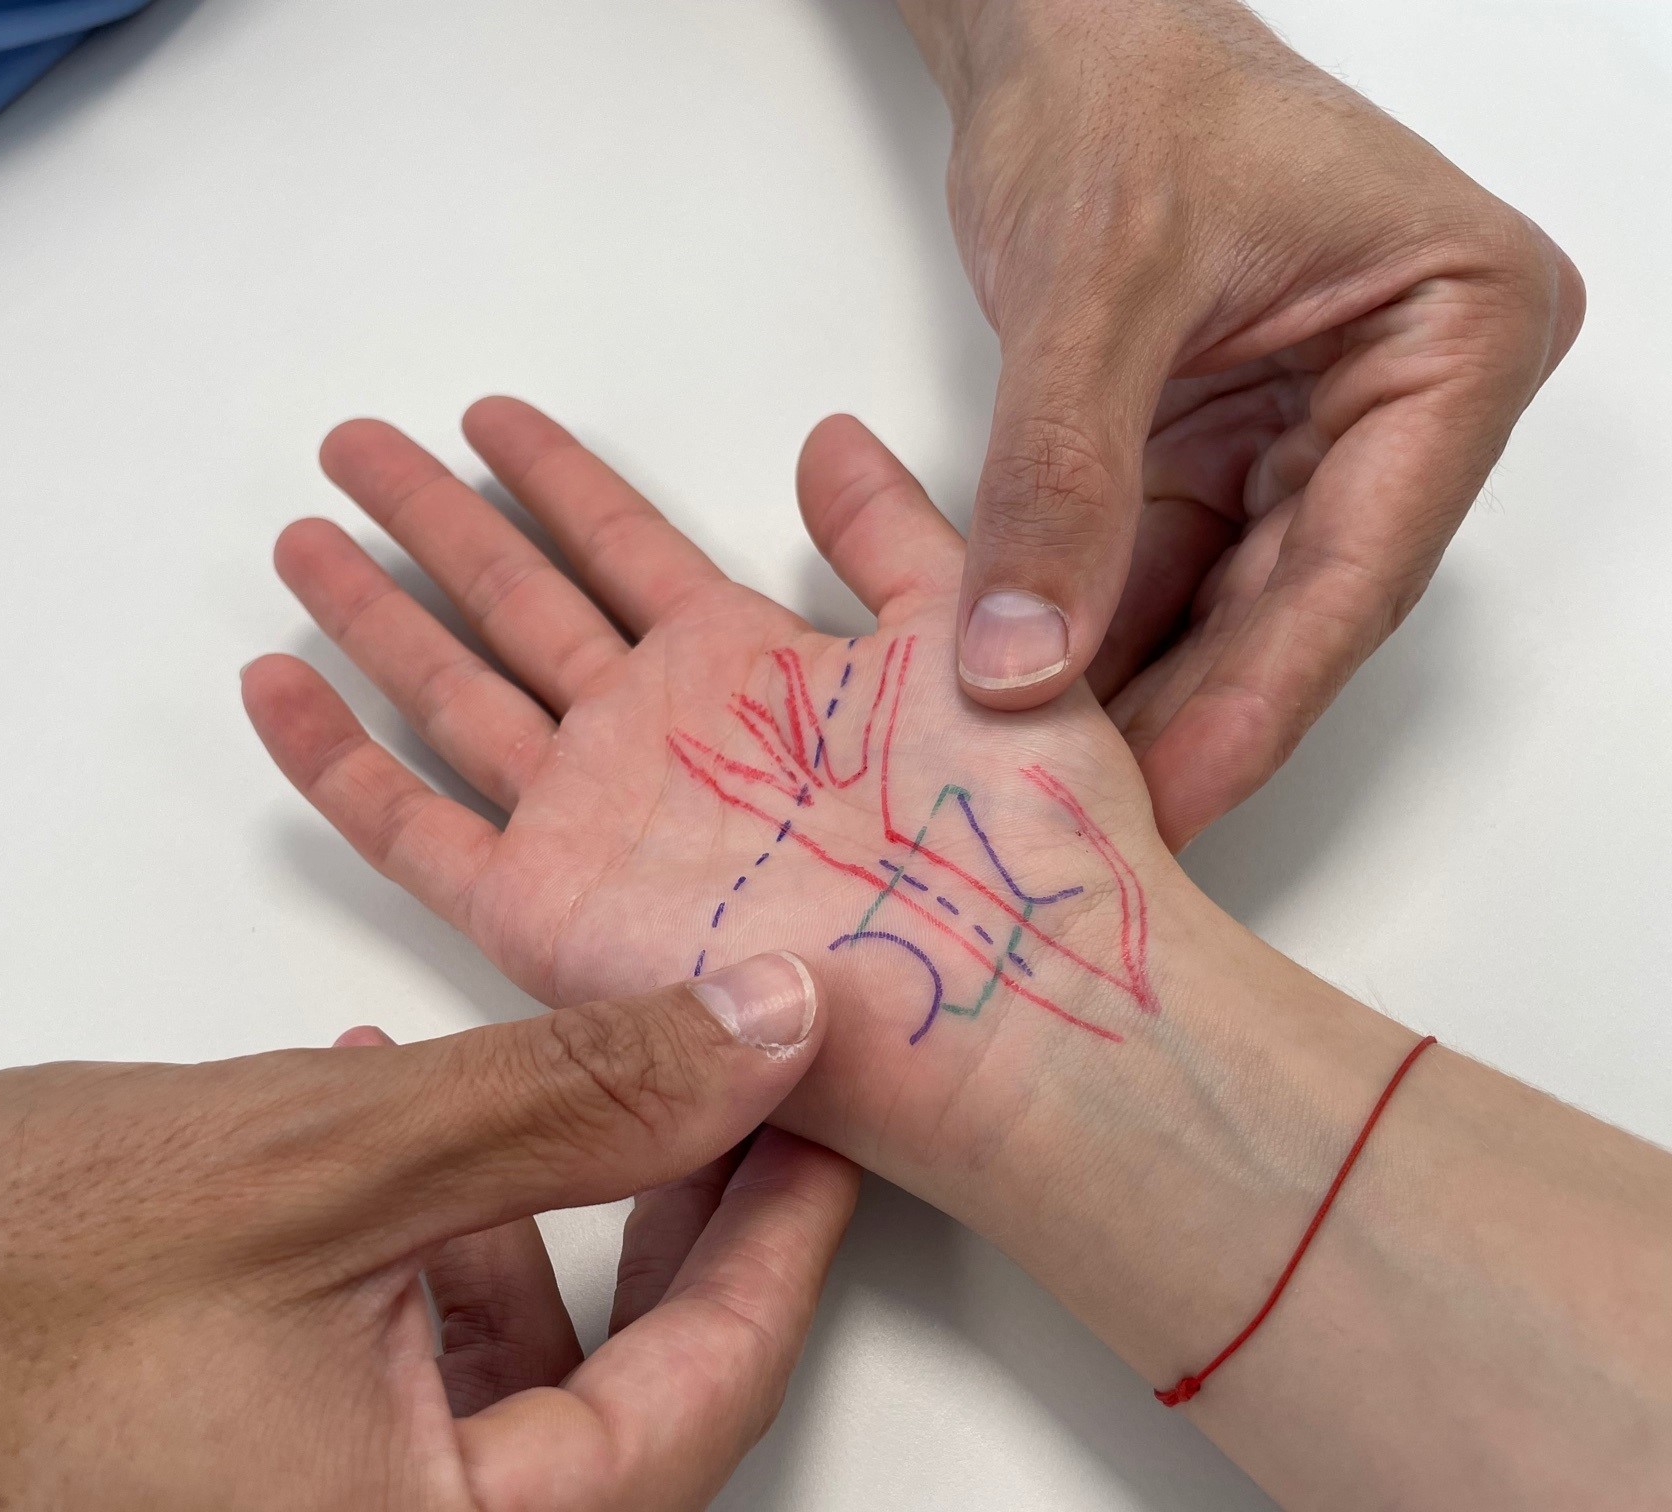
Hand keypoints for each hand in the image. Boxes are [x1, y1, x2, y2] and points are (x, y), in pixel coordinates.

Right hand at [0, 961, 855, 1510]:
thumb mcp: (333, 1158)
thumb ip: (576, 1096)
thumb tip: (770, 1034)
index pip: (703, 1403)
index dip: (783, 1237)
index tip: (831, 1116)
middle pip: (628, 1399)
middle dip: (669, 1220)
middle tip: (709, 1081)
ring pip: (520, 1375)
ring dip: (537, 1214)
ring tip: (511, 1078)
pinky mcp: (267, 1476)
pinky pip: (413, 1373)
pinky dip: (433, 1248)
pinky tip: (391, 1125)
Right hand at [243, 398, 1190, 1207]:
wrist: (1009, 997)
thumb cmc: (1016, 829)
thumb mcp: (966, 635)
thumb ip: (894, 531)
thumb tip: (827, 431)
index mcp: (740, 663)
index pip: (618, 540)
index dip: (552, 475)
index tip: (486, 413)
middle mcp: (652, 733)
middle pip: (512, 600)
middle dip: (432, 520)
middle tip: (354, 445)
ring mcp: (593, 820)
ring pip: (450, 691)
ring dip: (374, 615)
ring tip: (302, 539)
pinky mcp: (548, 917)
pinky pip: (414, 830)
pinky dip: (337, 761)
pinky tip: (276, 686)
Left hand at [902, 0, 1584, 845]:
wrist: (1061, 28)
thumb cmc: (1123, 87)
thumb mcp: (1093, 290)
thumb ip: (1058, 480)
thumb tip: (1019, 662)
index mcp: (1461, 330)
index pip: (1362, 560)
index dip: (1261, 697)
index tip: (1177, 799)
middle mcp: (1407, 396)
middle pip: (1299, 600)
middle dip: (1193, 715)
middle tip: (1101, 836)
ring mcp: (1316, 429)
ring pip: (1228, 603)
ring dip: (1140, 692)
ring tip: (1054, 798)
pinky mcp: (1222, 446)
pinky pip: (1164, 568)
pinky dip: (1099, 635)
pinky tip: (1035, 711)